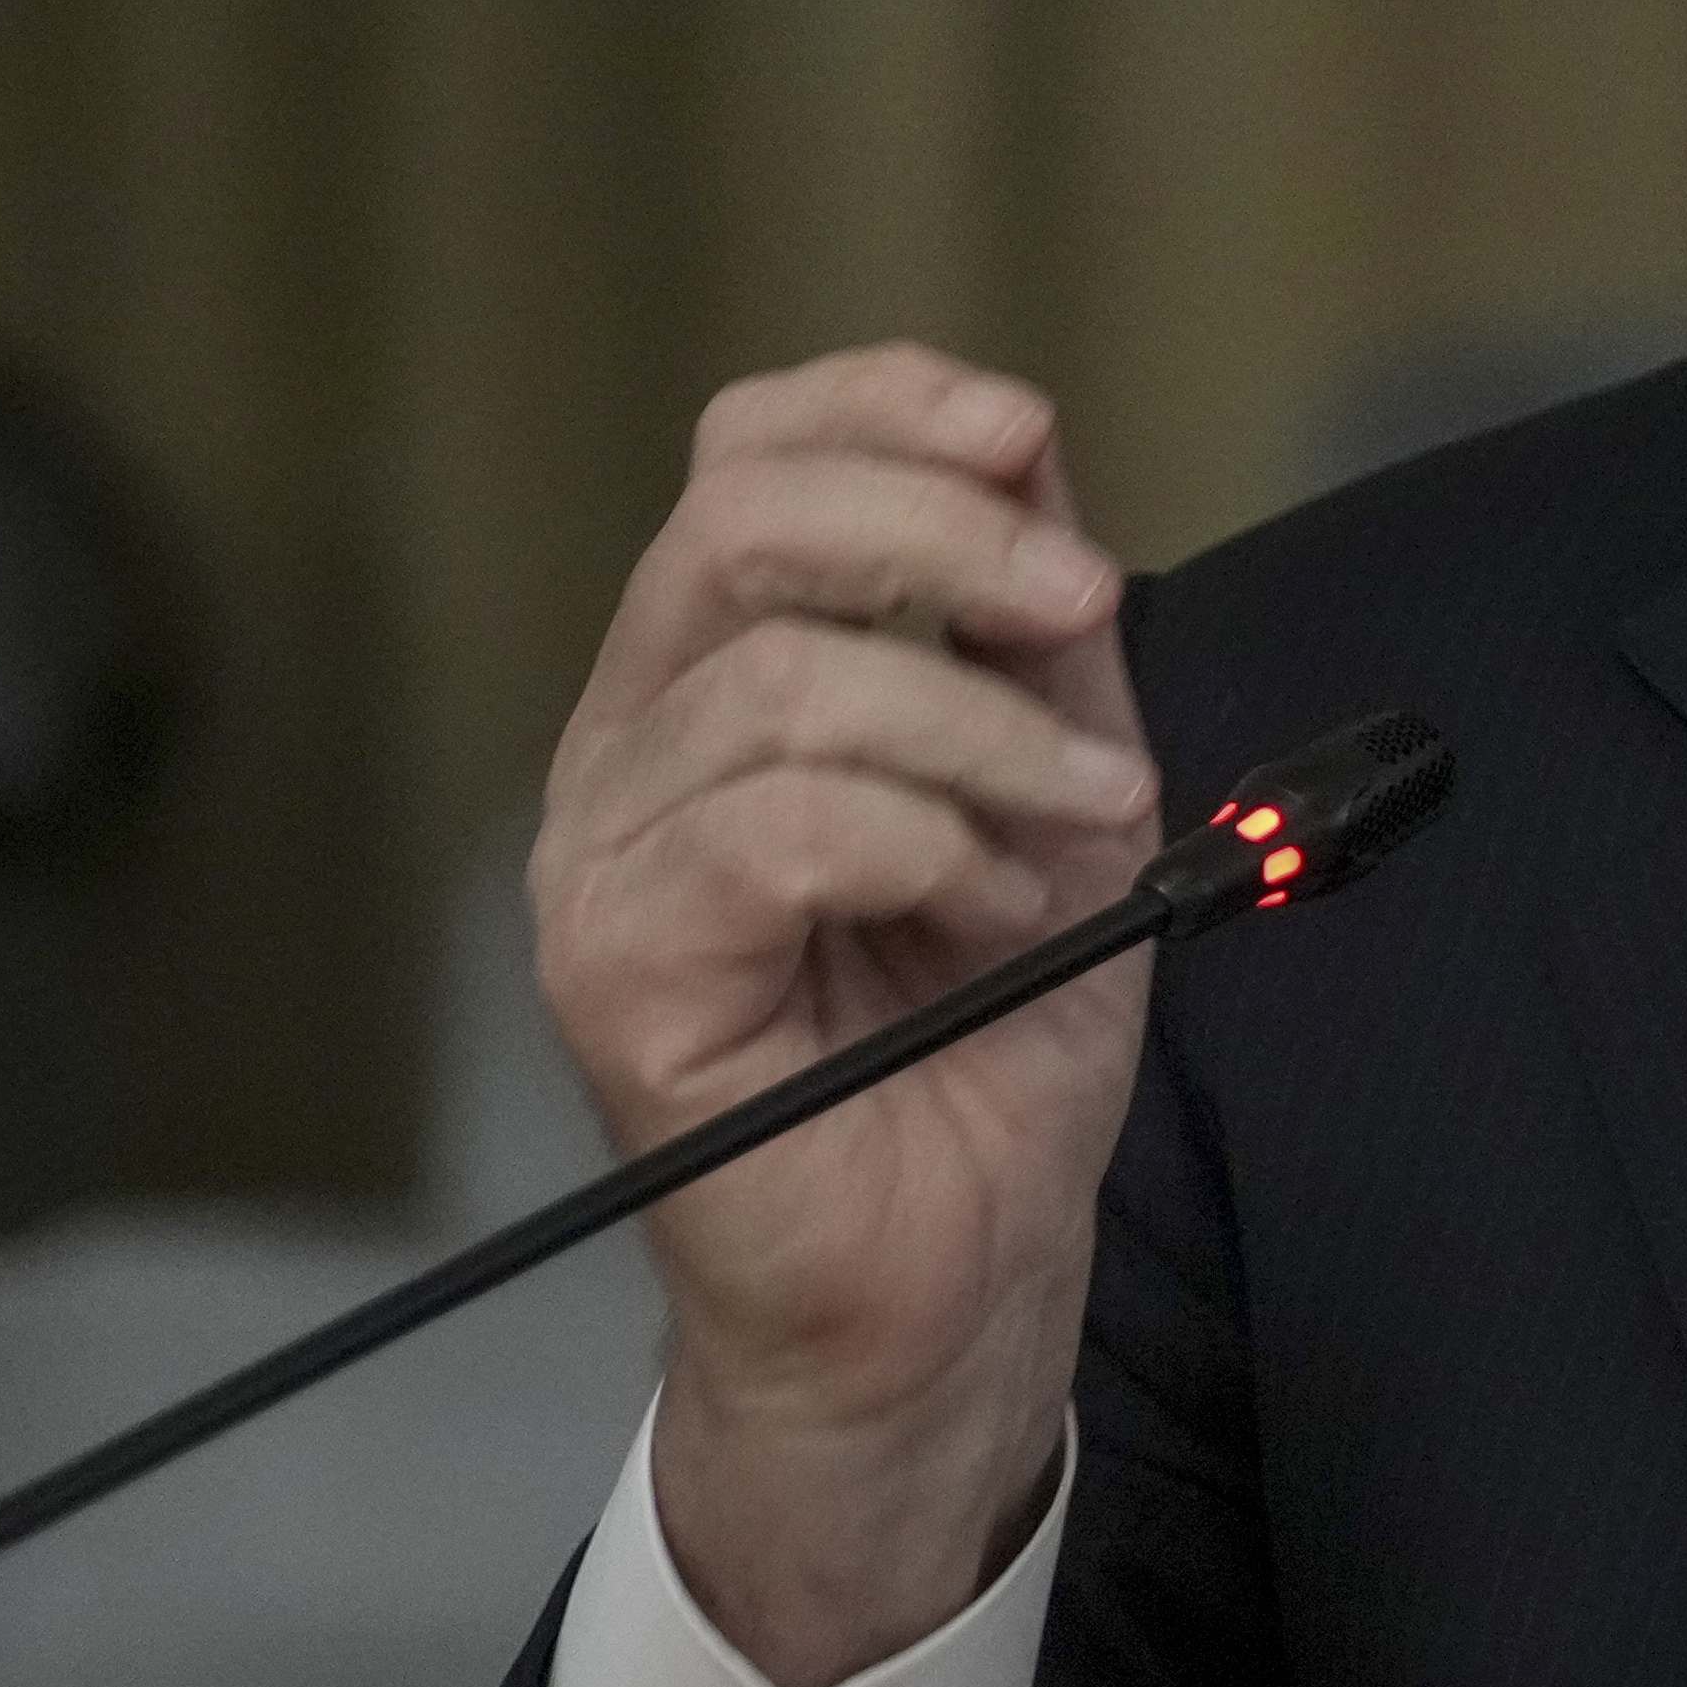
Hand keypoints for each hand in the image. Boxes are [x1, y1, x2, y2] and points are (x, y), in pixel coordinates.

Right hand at [534, 343, 1161, 1686]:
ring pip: (786, 683)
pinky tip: (986, 911)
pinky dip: (925, 844)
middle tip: (1078, 609)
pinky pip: (775, 831)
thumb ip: (1034, 630)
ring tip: (1065, 832)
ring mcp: (607, 864)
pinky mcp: (624, 978)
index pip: (743, 455)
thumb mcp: (1060, 783)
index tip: (1026, 435)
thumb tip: (1031, 448)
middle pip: (735, 522)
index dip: (882, 409)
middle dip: (943, 536)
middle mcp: (633, 750)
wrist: (960, 1277)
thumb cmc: (993, 1037)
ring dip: (980, 737)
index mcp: (718, 679)